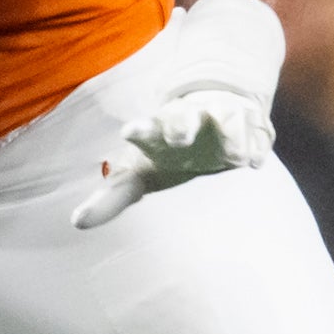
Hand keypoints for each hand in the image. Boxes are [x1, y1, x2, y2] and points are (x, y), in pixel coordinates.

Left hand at [74, 0, 287, 229]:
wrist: (213, 111)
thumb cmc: (169, 152)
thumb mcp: (141, 174)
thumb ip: (111, 198)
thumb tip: (76, 222)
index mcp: (159, 132)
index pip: (147, 130)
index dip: (140, 130)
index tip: (130, 131)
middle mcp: (190, 121)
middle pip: (185, 117)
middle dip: (181, 124)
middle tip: (179, 136)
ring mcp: (222, 119)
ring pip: (226, 119)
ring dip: (229, 134)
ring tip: (232, 156)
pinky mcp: (250, 126)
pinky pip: (257, 134)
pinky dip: (257, 146)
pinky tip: (255, 162)